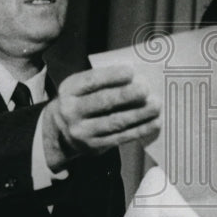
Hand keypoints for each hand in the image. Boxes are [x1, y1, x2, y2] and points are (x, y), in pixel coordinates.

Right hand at [41, 64, 160, 171]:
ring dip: (139, 113)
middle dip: (127, 95)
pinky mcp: (94, 146)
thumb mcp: (82, 87)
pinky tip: (154, 123)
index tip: (131, 71)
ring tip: (156, 105)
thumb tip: (136, 76)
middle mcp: (71, 111)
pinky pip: (121, 137)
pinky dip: (140, 130)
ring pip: (115, 122)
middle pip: (103, 102)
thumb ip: (103, 81)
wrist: (59, 132)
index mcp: (69, 90)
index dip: (112, 76)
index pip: (91, 81)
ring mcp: (82, 132)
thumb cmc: (81, 100)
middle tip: (146, 88)